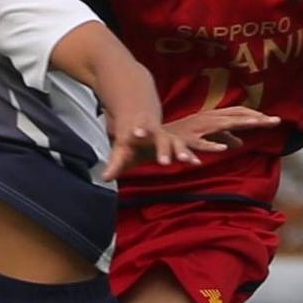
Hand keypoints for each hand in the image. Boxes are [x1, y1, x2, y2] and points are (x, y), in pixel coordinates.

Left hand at [100, 106, 214, 179]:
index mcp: (142, 131)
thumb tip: (105, 178)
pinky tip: (197, 163)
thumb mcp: (121, 150)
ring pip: (177, 144)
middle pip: (162, 140)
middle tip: (163, 161)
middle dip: (163, 150)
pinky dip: (192, 156)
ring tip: (185, 160)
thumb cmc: (130, 140)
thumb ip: (114, 164)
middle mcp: (158, 133)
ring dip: (182, 152)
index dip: (139, 130)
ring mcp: (169, 139)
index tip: (136, 133)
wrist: (144, 125)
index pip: (140, 130)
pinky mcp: (177, 146)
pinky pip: (187, 151)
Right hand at [161, 104, 280, 152]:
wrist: (155, 138)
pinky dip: (211, 145)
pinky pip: (200, 143)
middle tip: (275, 121)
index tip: (273, 120)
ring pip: (221, 125)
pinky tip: (223, 149)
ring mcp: (197, 129)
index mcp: (212, 117)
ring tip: (258, 124)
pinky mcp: (186, 140)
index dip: (255, 116)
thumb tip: (240, 142)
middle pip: (235, 116)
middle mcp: (207, 119)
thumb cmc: (183, 135)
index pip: (238, 114)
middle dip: (256, 118)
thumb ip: (223, 137)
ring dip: (240, 124)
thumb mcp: (207, 135)